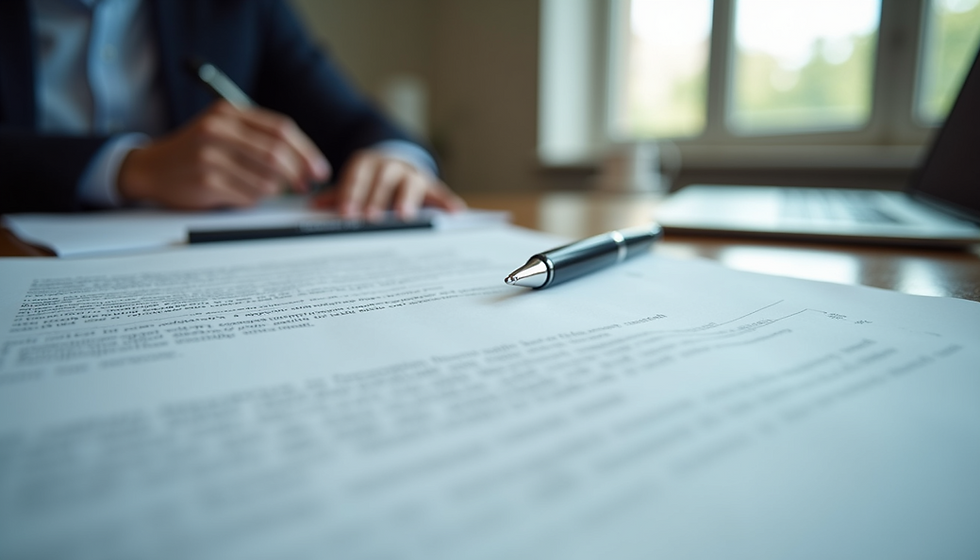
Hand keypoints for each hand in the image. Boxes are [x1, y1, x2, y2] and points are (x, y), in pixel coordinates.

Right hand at [118, 101, 330, 209]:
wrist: (150, 168)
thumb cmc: (195, 150)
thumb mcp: (223, 129)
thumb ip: (258, 137)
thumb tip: (305, 161)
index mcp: (228, 113)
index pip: (280, 129)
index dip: (306, 151)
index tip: (319, 168)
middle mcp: (219, 130)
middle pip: (277, 153)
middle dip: (299, 173)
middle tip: (306, 185)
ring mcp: (211, 155)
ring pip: (266, 179)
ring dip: (274, 189)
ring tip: (264, 188)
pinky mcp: (206, 181)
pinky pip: (249, 195)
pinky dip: (254, 198)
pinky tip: (242, 194)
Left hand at [312, 149, 465, 218]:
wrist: (399, 163)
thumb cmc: (373, 180)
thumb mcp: (355, 184)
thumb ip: (339, 195)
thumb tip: (314, 207)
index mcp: (369, 163)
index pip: (359, 175)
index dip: (352, 192)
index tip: (346, 213)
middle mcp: (392, 165)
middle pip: (384, 178)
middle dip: (377, 198)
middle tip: (370, 218)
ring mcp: (413, 174)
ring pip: (411, 182)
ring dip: (407, 198)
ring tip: (404, 215)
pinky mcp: (431, 186)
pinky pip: (441, 193)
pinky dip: (449, 201)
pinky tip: (455, 212)